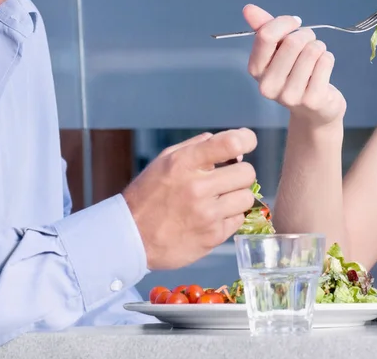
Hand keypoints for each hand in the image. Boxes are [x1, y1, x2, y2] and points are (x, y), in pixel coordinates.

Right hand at [123, 129, 257, 269]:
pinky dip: (230, 216)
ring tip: (220, 199)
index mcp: (184, 163)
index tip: (247, 143)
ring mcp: (206, 214)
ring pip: (247, 198)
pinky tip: (213, 216)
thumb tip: (233, 147)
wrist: (130, 237)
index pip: (231, 143)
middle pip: (247, 173)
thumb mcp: (165, 160)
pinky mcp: (212, 237)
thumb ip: (198, 147)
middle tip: (227, 179)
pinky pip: (239, 220)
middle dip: (240, 173)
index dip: (246, 140)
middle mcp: (197, 187)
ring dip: (237, 196)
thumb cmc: (149, 194)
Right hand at [243, 4, 346, 126]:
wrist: (314, 110)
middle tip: (309, 42)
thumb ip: (263, 28)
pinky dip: (327, 58)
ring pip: (312, 50)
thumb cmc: (294, 72)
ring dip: (319, 46)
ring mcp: (290, 96)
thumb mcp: (277, 50)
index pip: (266, 35)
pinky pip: (325, 62)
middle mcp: (268, 86)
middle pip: (293, 42)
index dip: (285, 22)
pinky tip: (323, 68)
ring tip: (316, 56)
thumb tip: (248, 9)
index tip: (294, 23)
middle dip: (306, 35)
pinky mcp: (312, 100)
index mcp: (255, 70)